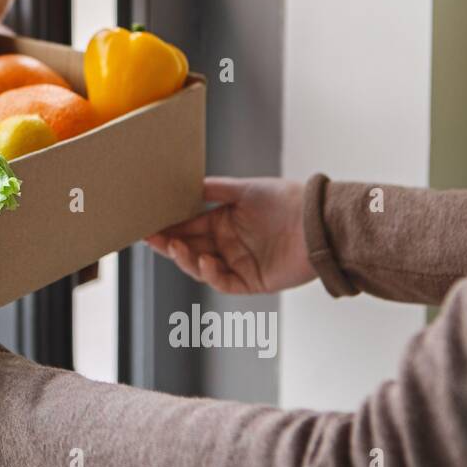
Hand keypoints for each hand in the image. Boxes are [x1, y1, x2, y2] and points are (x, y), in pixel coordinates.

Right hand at [146, 177, 314, 294]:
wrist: (319, 220)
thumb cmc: (285, 200)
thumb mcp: (245, 189)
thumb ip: (214, 190)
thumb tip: (184, 185)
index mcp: (222, 223)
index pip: (187, 226)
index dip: (167, 226)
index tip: (147, 223)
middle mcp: (227, 245)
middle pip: (189, 247)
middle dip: (168, 244)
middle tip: (150, 237)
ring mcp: (238, 264)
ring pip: (201, 266)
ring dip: (185, 259)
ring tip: (176, 247)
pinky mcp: (252, 281)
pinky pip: (225, 281)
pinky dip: (212, 274)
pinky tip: (206, 261)